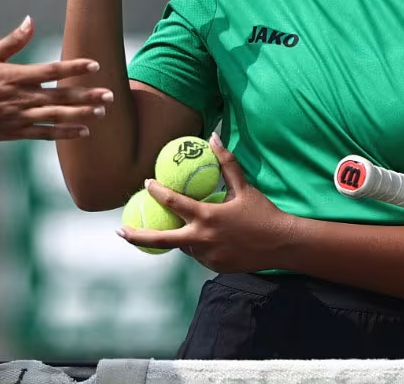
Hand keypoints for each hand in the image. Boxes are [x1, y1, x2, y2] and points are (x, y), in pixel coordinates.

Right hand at [0, 15, 113, 142]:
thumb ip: (12, 41)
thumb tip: (30, 20)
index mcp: (16, 76)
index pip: (51, 70)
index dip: (75, 68)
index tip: (95, 65)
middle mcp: (21, 98)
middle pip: (61, 96)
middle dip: (87, 95)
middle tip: (110, 95)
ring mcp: (20, 117)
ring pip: (57, 117)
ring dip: (81, 114)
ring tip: (102, 112)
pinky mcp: (16, 133)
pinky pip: (45, 135)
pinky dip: (65, 134)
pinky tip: (83, 132)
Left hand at [117, 134, 297, 272]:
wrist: (282, 245)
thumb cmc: (263, 212)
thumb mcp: (244, 187)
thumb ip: (226, 162)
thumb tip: (213, 136)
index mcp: (207, 216)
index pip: (172, 202)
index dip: (156, 191)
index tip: (146, 182)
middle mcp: (202, 239)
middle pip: (160, 239)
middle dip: (136, 236)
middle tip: (120, 231)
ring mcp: (207, 257)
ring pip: (183, 245)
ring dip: (178, 236)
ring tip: (174, 226)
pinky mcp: (214, 267)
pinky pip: (198, 254)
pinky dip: (197, 244)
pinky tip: (204, 237)